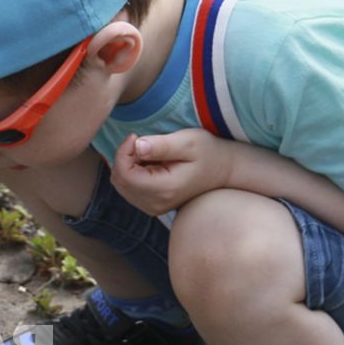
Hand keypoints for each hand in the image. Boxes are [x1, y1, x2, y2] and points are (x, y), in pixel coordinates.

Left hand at [110, 129, 236, 216]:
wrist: (224, 171)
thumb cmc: (208, 152)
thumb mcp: (189, 142)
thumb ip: (161, 145)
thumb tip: (137, 146)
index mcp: (164, 189)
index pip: (124, 174)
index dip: (123, 152)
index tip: (136, 136)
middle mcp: (155, 204)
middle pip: (119, 180)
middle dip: (124, 157)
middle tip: (144, 142)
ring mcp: (152, 208)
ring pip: (120, 184)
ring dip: (127, 164)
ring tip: (149, 152)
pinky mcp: (150, 206)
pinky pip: (127, 188)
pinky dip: (132, 172)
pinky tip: (149, 163)